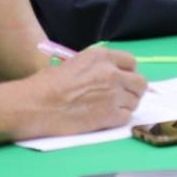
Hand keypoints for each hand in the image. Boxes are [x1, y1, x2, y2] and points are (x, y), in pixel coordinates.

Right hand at [20, 47, 146, 138]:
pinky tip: (105, 119)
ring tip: (109, 109)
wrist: (35, 106)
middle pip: (140, 82)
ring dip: (125, 106)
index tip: (123, 79)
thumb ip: (96, 67)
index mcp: (102, 57)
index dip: (128, 72)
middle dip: (133, 90)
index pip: (131, 62)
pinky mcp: (110, 115)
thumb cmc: (45, 85)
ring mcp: (113, 94)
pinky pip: (126, 117)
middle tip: (122, 97)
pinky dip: (119, 119)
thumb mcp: (74, 63)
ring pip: (135, 101)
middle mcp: (112, 73)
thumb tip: (109, 74)